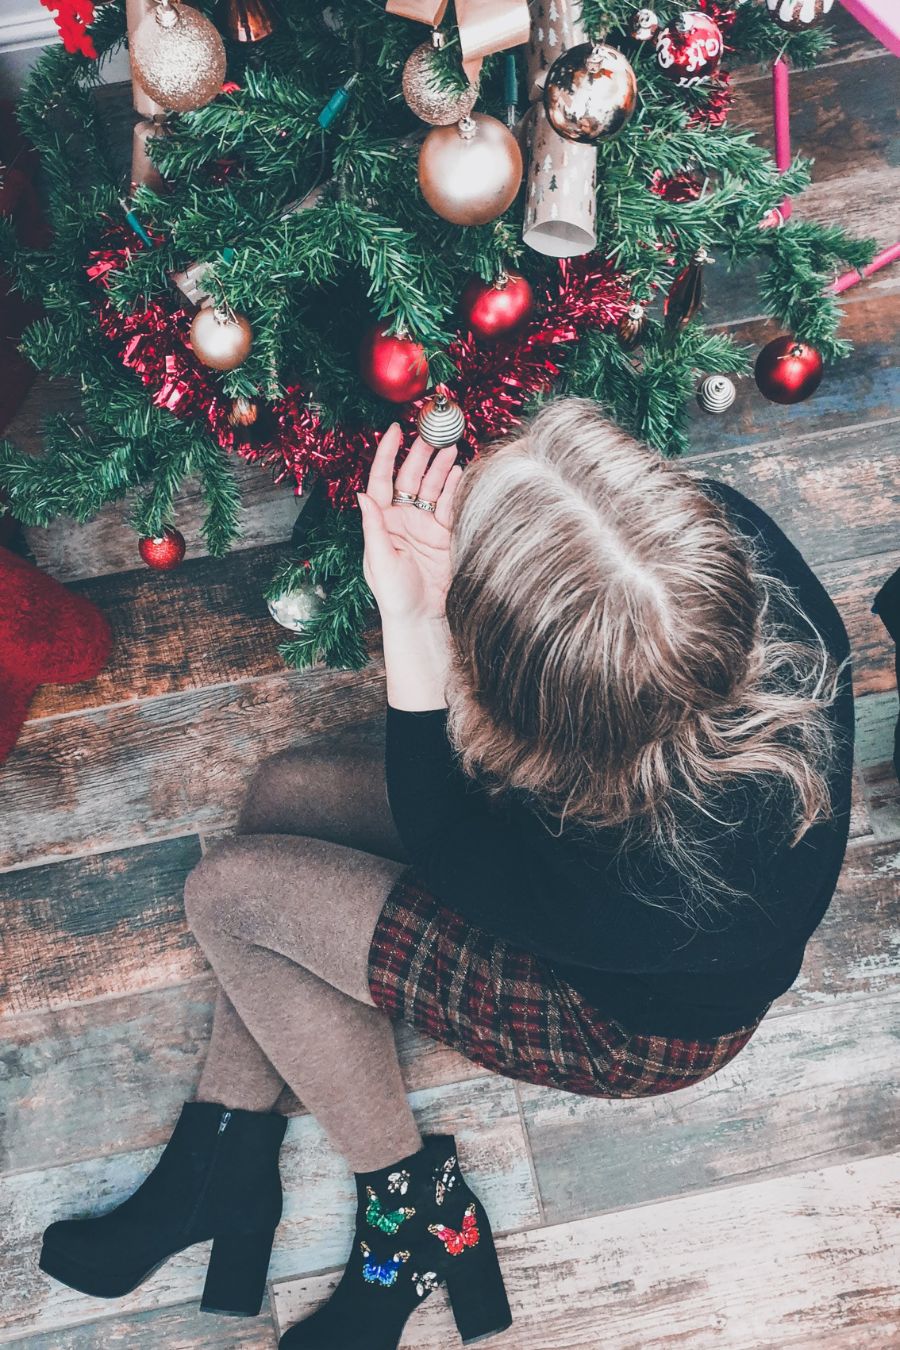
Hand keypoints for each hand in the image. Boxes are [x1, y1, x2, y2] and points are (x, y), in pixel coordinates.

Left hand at [358, 422, 461, 624]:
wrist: (423, 619)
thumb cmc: (395, 596)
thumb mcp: (379, 560)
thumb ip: (373, 526)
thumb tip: (362, 495)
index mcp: (381, 522)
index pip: (382, 480)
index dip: (387, 454)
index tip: (395, 430)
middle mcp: (402, 519)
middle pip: (409, 478)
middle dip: (420, 455)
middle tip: (432, 434)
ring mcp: (424, 525)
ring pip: (431, 487)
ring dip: (439, 467)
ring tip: (450, 447)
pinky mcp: (445, 534)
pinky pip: (449, 504)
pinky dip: (455, 487)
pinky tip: (459, 472)